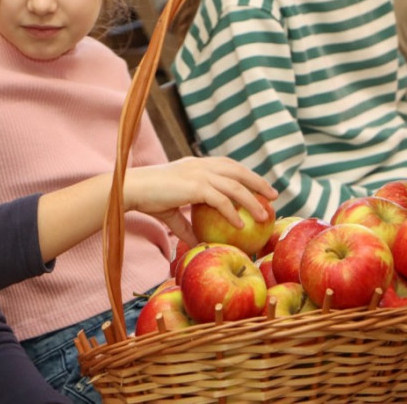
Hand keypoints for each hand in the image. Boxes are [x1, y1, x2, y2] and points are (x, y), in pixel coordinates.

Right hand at [123, 156, 276, 245]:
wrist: (132, 189)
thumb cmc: (147, 199)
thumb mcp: (171, 211)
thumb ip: (185, 225)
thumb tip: (197, 242)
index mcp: (196, 164)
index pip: (227, 165)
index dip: (245, 174)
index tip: (258, 185)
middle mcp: (201, 165)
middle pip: (238, 171)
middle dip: (258, 182)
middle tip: (273, 195)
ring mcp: (199, 174)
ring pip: (234, 186)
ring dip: (252, 201)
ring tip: (264, 215)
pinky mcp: (195, 187)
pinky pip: (221, 201)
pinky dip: (233, 213)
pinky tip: (241, 224)